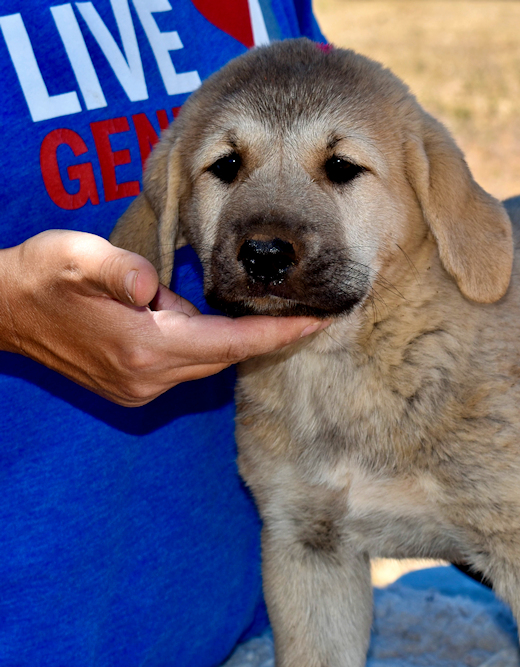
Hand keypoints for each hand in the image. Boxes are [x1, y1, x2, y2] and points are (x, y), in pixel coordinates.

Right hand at [0, 230, 327, 406]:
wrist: (2, 311)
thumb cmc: (43, 276)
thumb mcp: (76, 257)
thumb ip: (118, 270)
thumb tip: (150, 284)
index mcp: (146, 347)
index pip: (232, 344)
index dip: (279, 333)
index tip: (318, 322)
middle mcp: (149, 377)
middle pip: (228, 355)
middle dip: (267, 334)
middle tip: (306, 307)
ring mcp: (140, 387)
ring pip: (208, 359)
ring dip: (228, 335)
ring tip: (246, 301)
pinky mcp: (133, 386)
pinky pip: (186, 364)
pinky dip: (203, 342)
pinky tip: (191, 315)